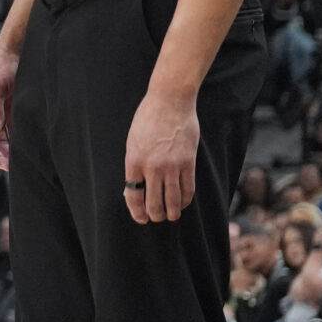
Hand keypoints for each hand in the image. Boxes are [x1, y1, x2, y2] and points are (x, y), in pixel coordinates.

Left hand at [122, 88, 199, 223]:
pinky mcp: (188, 162)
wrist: (169, 103)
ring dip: (172, 212)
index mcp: (133, 161)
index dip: (137, 211)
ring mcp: (172, 166)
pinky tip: (183, 203)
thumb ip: (135, 164)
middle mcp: (152, 167)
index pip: (133, 195)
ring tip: (171, 216)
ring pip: (173, 200)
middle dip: (155, 215)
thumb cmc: (147, 121)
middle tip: (156, 218)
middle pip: (154, 202)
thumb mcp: (133, 142)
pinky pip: (188, 188)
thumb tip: (137, 187)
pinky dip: (185, 199)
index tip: (141, 218)